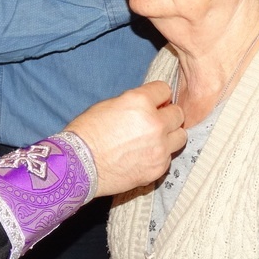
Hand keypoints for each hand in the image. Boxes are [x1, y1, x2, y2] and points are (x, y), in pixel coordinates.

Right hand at [66, 81, 184, 195]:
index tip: (154, 103)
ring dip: (170, 136)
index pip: (165, 90)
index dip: (158, 97)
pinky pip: (169, 157)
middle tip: (155, 122)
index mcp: (140, 102)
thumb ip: (136, 104)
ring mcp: (159, 148)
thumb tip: (152, 105)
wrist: (77, 166)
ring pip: (180, 137)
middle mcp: (155, 123)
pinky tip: (144, 156)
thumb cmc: (87, 134)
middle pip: (178, 114)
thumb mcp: (109, 105)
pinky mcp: (158, 168)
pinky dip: (160, 156)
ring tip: (154, 140)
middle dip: (167, 116)